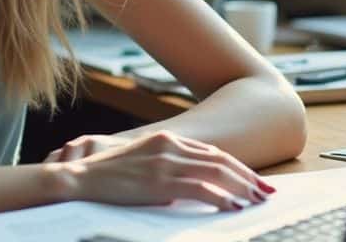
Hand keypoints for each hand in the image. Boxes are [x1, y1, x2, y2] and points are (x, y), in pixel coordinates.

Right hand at [43, 130, 276, 211]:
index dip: (235, 166)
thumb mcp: (143, 167)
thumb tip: (191, 188)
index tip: (252, 180)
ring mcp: (166, 161)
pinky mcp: (161, 180)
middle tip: (266, 191)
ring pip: (216, 171)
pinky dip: (221, 197)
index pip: (211, 152)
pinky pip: (200, 188)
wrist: (80, 179)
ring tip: (258, 200)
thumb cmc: (109, 178)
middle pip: (220, 159)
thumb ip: (167, 171)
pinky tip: (233, 206)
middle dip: (247, 176)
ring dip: (242, 186)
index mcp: (166, 140)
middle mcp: (170, 146)